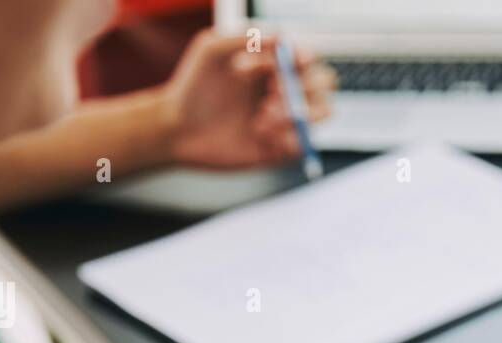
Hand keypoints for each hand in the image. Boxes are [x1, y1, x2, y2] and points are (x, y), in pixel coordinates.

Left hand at [157, 29, 334, 168]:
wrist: (177, 129)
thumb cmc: (191, 86)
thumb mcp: (211, 50)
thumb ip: (245, 36)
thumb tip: (283, 36)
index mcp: (273, 65)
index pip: (308, 57)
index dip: (308, 58)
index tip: (295, 61)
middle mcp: (284, 91)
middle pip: (324, 84)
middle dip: (304, 87)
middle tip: (271, 93)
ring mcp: (285, 121)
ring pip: (321, 112)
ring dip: (298, 113)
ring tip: (262, 118)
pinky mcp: (280, 149)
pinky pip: (304, 144)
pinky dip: (290, 138)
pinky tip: (261, 135)